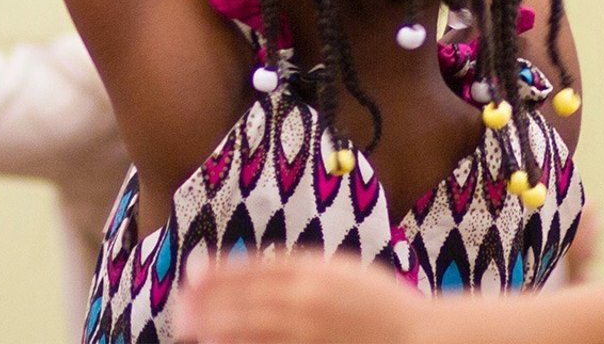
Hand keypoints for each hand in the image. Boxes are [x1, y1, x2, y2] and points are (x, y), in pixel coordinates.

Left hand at [173, 256, 421, 343]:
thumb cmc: (382, 306)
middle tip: (179, 308)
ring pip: (252, 328)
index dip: (218, 271)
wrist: (423, 340)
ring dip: (217, 328)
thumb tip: (253, 268)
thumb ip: (300, 269)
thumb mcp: (340, 272)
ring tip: (192, 329)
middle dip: (207, 302)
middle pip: (245, 298)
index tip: (191, 274)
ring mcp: (310, 332)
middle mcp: (307, 299)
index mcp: (314, 269)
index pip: (253, 267)